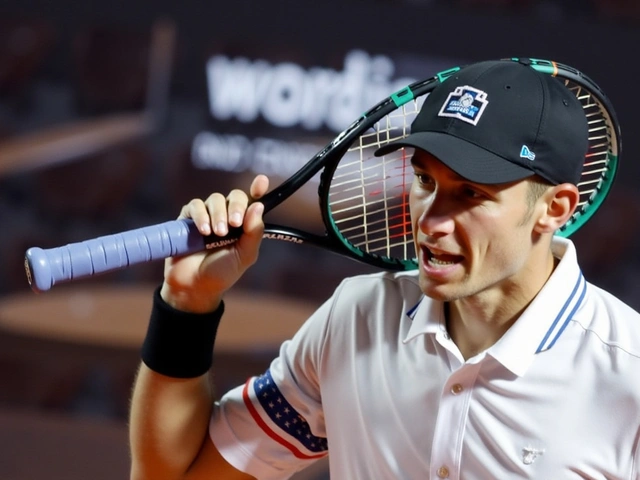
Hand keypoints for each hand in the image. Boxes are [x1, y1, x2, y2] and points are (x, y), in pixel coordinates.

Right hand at [160, 174, 268, 312]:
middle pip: (235, 196)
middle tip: (235, 223)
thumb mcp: (244, 255)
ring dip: (218, 214)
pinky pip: (195, 206)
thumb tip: (259, 205)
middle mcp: (227, 216)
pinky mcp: (188, 219)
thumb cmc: (222, 272)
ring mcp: (207, 216)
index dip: (257, 189)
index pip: (252, 201)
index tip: (261, 181)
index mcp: (244, 225)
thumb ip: (254, 232)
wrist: (195, 286)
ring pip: (215, 199)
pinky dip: (201, 215)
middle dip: (236, 206)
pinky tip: (204, 231)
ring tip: (217, 233)